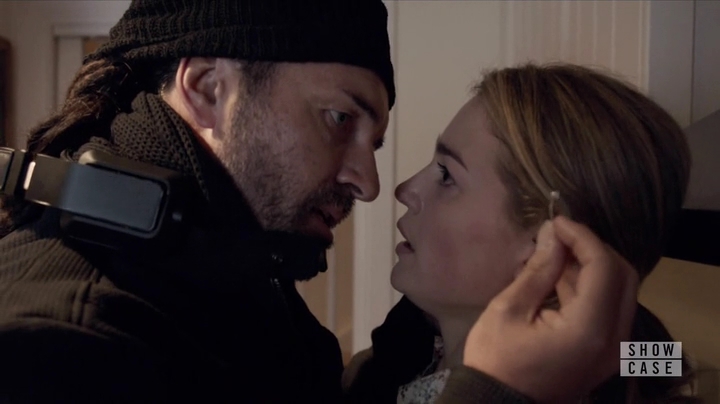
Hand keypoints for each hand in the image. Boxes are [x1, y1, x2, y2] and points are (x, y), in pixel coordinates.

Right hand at [462, 216, 637, 402]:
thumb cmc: (496, 359)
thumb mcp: (509, 309)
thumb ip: (538, 270)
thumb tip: (552, 234)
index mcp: (590, 330)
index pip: (603, 268)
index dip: (582, 237)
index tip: (556, 221)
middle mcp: (615, 340)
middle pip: (622, 277)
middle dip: (593, 249)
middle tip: (560, 235)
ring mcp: (614, 350)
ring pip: (619, 292)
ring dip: (592, 267)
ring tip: (555, 252)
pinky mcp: (605, 353)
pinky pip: (609, 309)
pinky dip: (590, 287)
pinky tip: (560, 275)